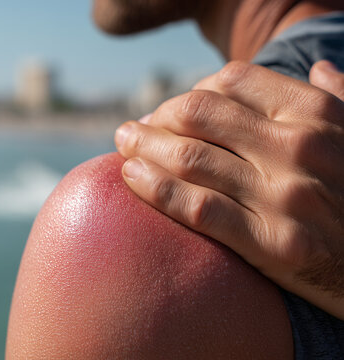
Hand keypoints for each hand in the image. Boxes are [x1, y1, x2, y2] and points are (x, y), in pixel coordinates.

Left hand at [115, 60, 343, 319]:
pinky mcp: (273, 243)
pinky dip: (156, 188)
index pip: (231, 82)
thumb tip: (319, 68)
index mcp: (317, 115)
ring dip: (144, 148)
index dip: (190, 91)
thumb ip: (340, 98)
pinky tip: (131, 178)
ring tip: (123, 147)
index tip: (172, 109)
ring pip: (190, 157)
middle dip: (156, 117)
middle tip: (134, 129)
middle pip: (199, 114)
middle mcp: (299, 148)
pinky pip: (199, 207)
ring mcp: (285, 196)